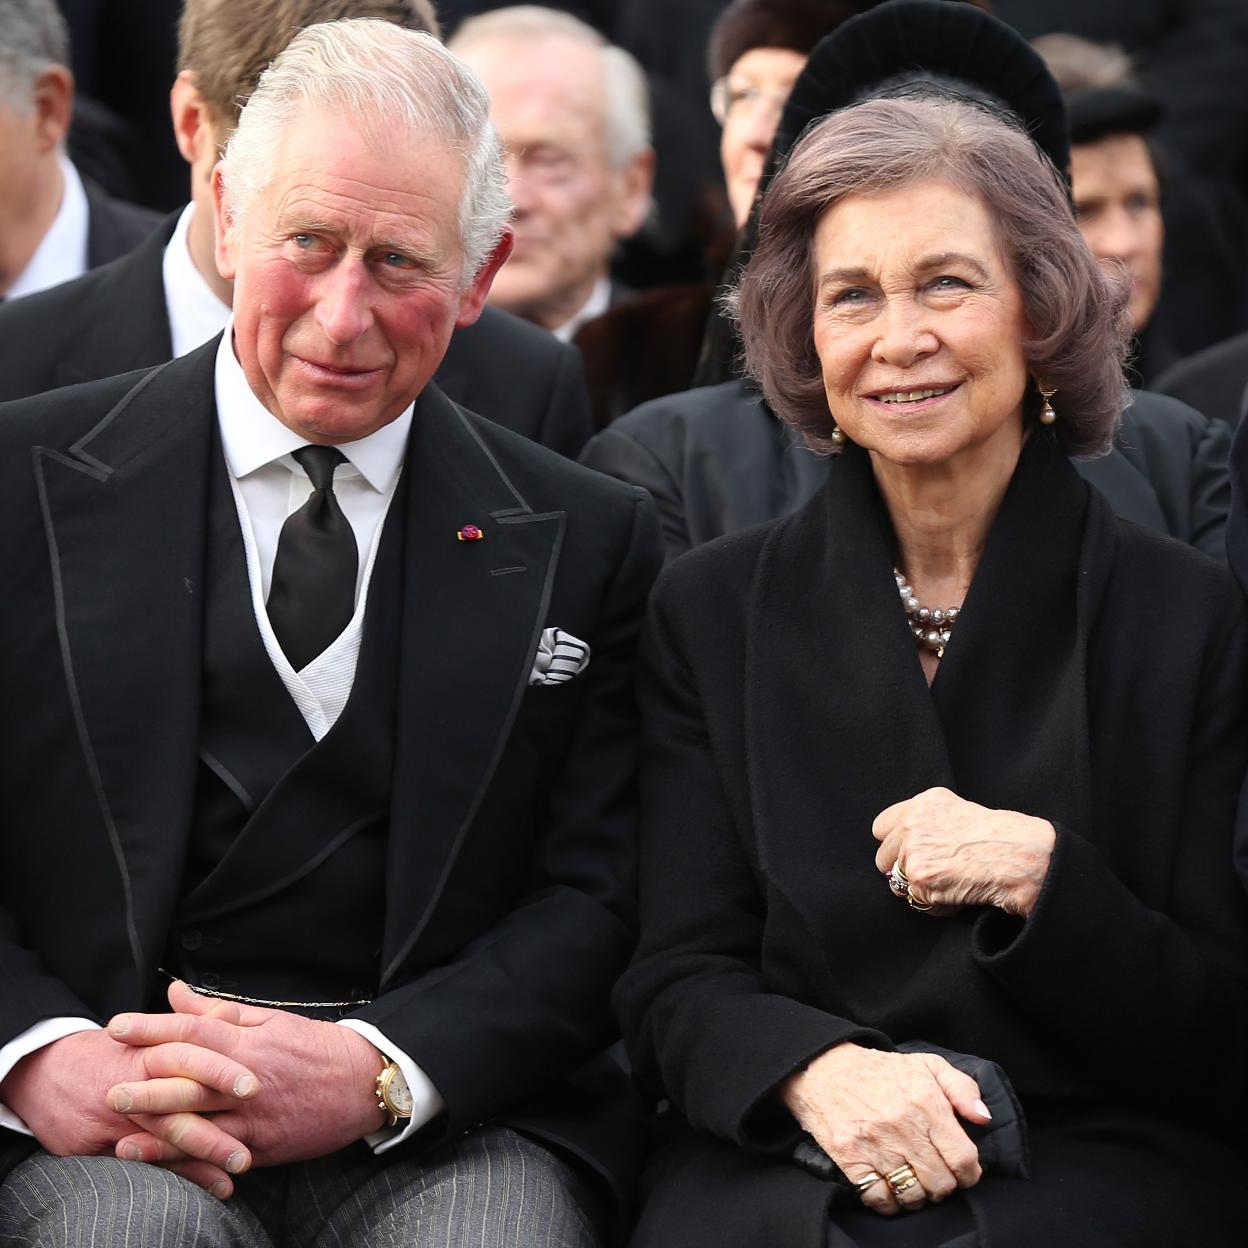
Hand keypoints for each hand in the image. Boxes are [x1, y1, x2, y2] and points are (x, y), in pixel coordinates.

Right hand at [0, 1025, 257, 1197]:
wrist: (46, 1071)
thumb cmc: (113, 1049)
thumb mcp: (150, 1031)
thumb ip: (195, 1023)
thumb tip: (233, 1013)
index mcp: (151, 1050)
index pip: (190, 1057)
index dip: (222, 1070)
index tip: (255, 1086)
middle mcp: (138, 1085)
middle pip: (179, 1102)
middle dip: (216, 1122)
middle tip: (251, 1144)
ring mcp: (121, 1119)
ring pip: (166, 1136)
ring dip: (205, 1152)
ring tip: (240, 1165)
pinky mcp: (107, 1145)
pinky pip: (150, 1163)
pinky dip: (183, 1174)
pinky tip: (213, 1184)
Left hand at [107, 981, 386, 1169]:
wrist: (361, 1084)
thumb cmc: (314, 1048)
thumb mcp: (271, 1020)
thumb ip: (219, 1011)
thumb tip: (176, 993)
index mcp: (250, 1042)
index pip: (194, 1031)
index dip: (153, 1028)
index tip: (117, 1026)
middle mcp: (248, 1080)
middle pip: (190, 1080)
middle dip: (148, 1083)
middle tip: (109, 1085)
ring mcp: (254, 1116)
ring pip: (202, 1122)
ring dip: (159, 1128)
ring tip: (121, 1131)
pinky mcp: (261, 1146)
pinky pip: (219, 1154)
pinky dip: (188, 1160)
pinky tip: (163, 1162)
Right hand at [782, 1043, 988, 1215]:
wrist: (823, 1067)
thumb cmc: (880, 1070)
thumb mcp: (926, 1064)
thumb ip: (962, 1088)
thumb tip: (983, 1118)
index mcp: (925, 1102)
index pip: (963, 1159)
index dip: (970, 1174)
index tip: (964, 1172)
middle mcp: (902, 1125)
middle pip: (940, 1183)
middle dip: (944, 1186)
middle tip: (937, 1177)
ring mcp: (875, 1144)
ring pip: (912, 1195)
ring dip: (918, 1197)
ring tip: (916, 1184)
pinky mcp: (850, 1158)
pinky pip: (879, 1198)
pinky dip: (890, 1202)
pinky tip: (892, 1189)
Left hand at [873, 787, 1055, 916]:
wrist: (1020, 856)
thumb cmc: (1003, 837)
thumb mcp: (959, 812)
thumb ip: (929, 823)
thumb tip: (907, 844)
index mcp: (923, 804)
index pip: (881, 827)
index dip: (894, 845)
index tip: (906, 854)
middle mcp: (912, 824)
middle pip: (883, 858)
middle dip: (902, 870)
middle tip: (932, 875)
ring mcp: (914, 851)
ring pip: (897, 883)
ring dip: (920, 889)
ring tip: (950, 883)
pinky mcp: (921, 878)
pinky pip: (917, 902)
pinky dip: (936, 905)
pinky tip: (958, 893)